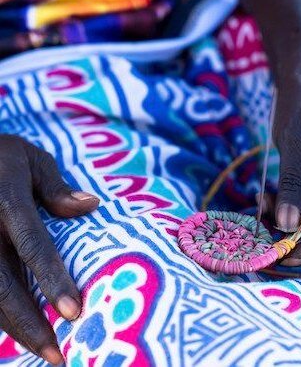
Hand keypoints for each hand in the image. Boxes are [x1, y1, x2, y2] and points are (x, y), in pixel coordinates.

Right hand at [0, 135, 98, 363]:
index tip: (73, 312)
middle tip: (57, 354)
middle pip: (1, 284)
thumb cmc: (0, 154)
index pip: (33, 245)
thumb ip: (56, 187)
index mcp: (5, 199)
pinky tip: (15, 329)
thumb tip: (91, 205)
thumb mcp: (31, 160)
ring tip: (41, 351)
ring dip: (11, 328)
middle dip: (29, 324)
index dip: (52, 280)